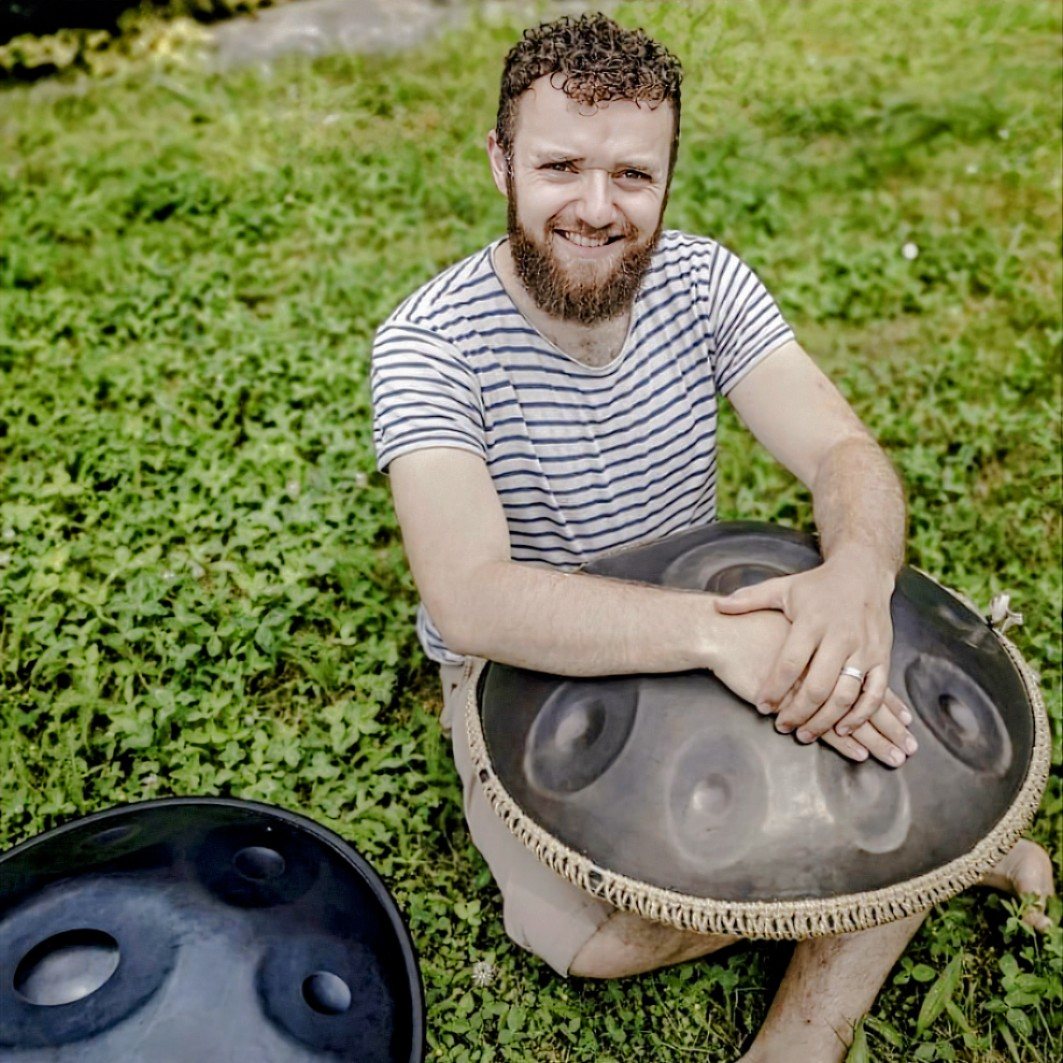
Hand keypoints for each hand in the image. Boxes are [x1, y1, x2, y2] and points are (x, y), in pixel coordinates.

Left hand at [714, 552, 912, 745]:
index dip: (774, 688)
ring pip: (846, 695)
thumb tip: (716, 606)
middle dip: (798, 712)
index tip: (761, 706)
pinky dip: (860, 715)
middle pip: (818, 686)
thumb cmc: (818, 585)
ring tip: (806, 734)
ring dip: (826, 720)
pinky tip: (843, 730)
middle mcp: (840, 636)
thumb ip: (749, 599)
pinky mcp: (883, 657)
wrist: (863, 572)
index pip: (790, 662)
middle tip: (783, 727)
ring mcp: (864, 649)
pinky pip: (875, 694)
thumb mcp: (783, 588)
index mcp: (812, 621)